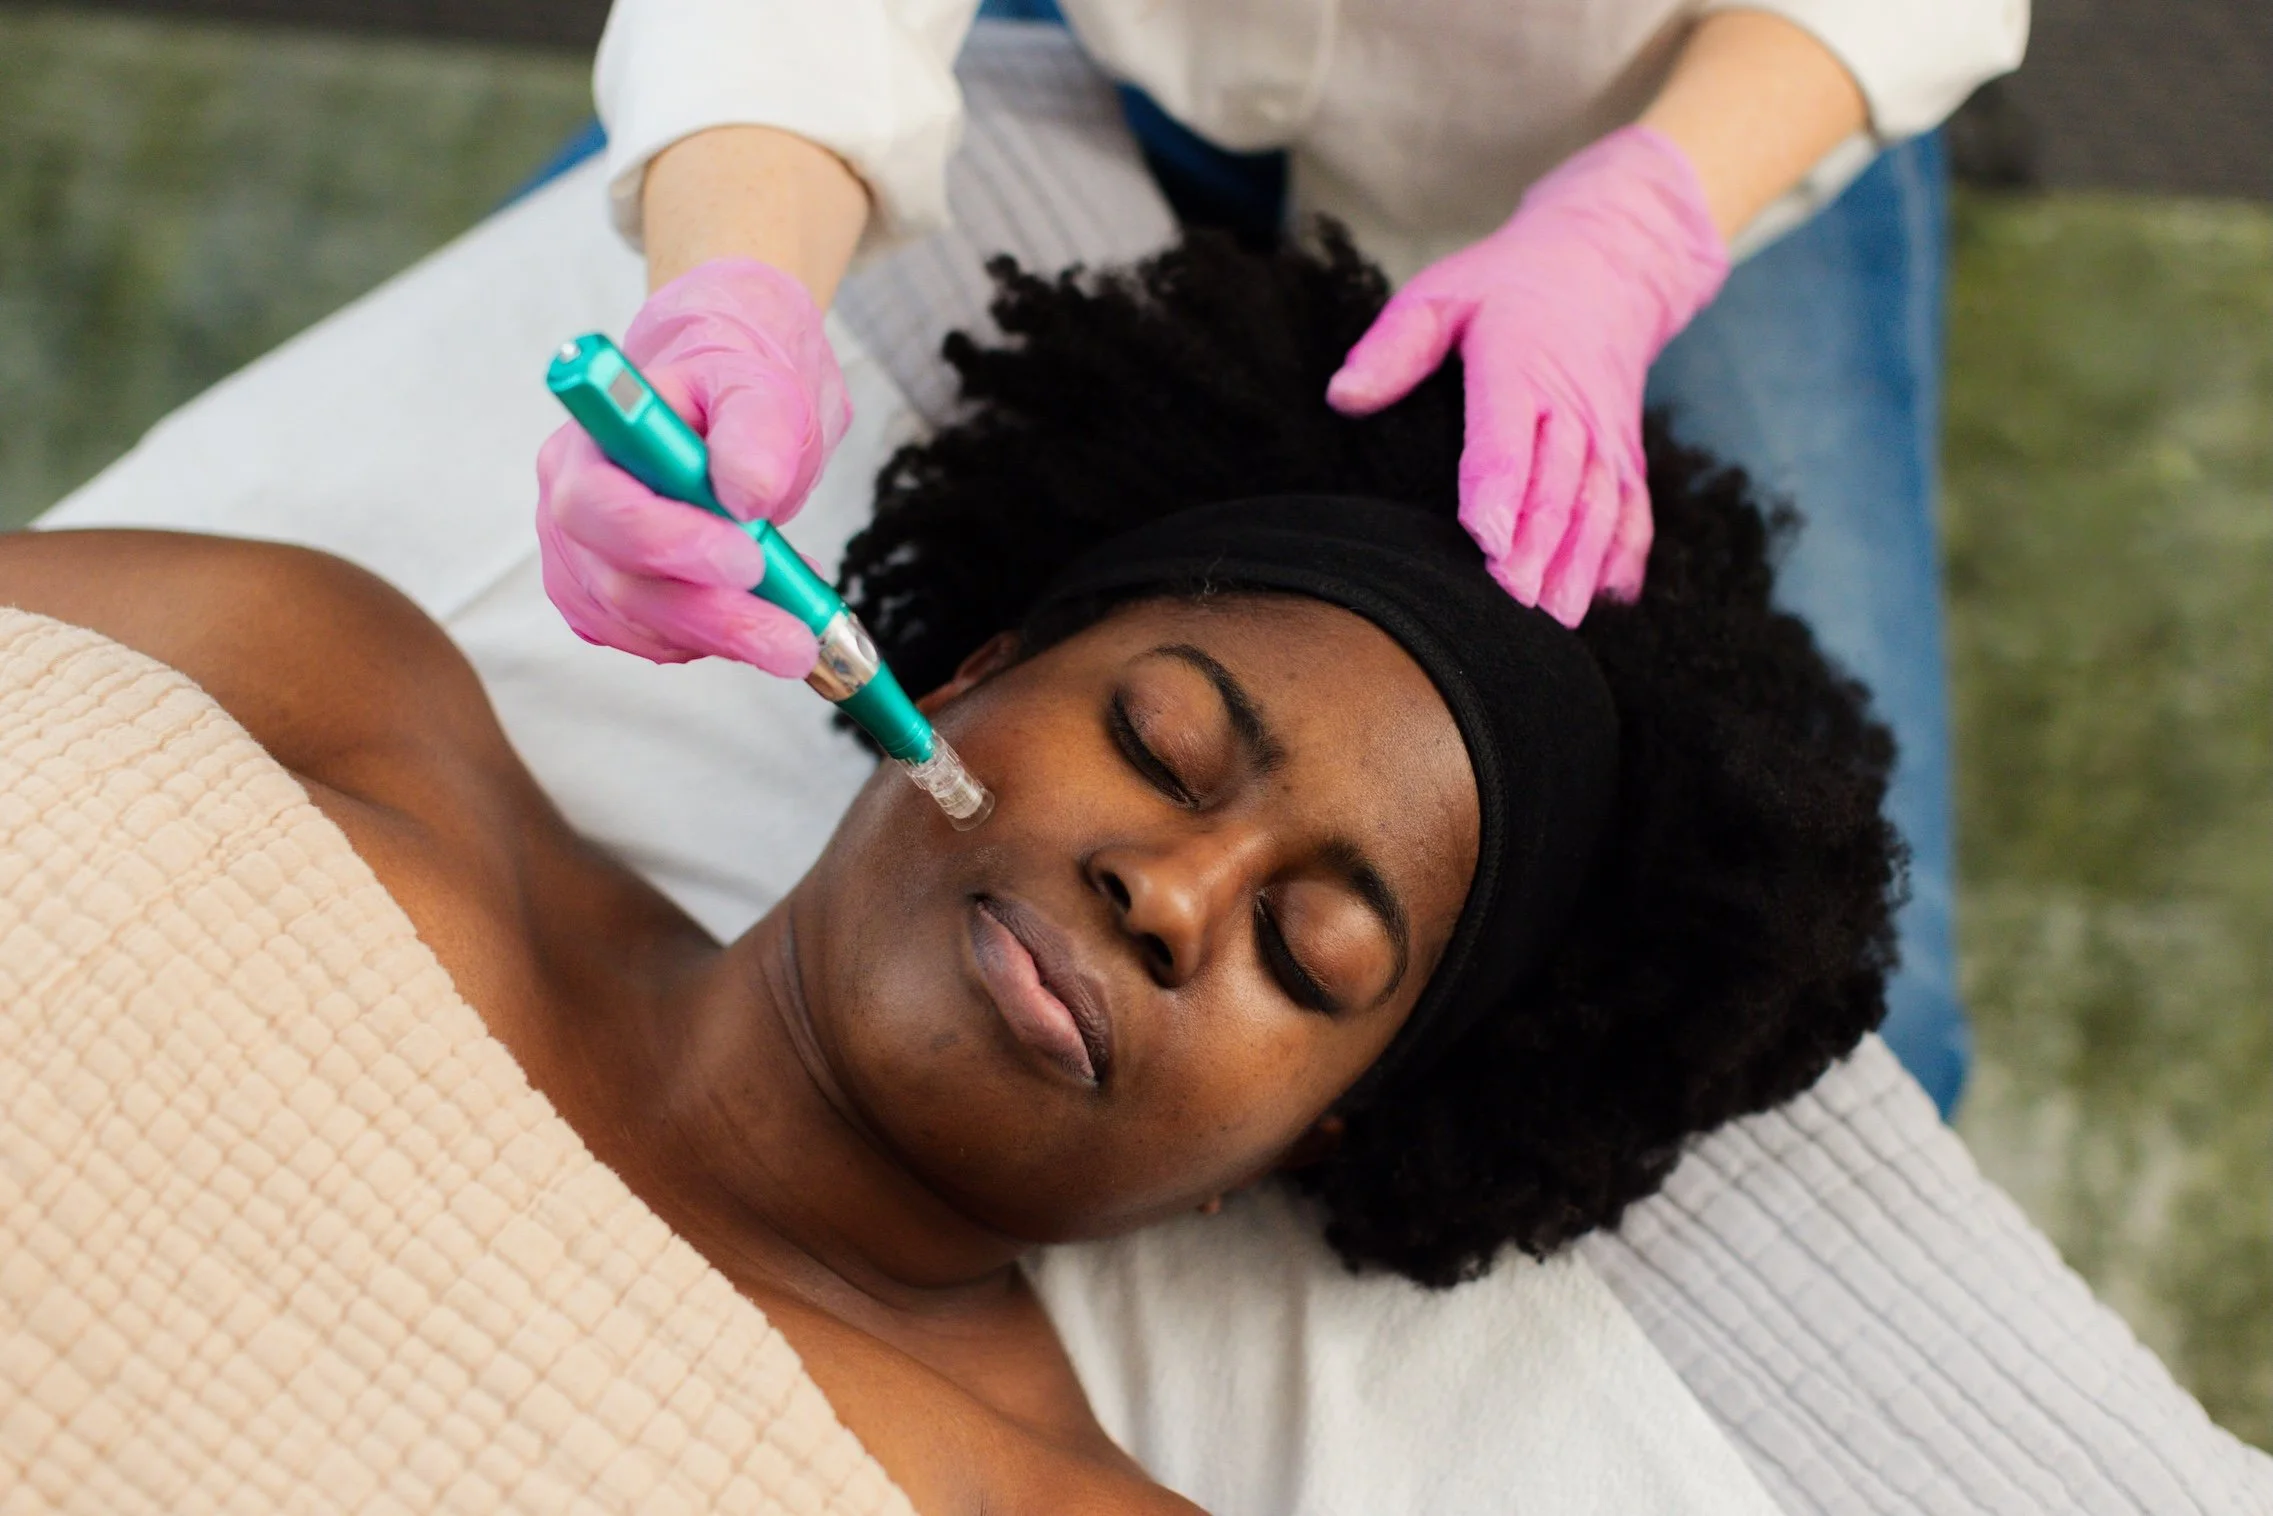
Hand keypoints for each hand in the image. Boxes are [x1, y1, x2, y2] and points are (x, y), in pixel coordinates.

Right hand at [535, 258, 852, 671]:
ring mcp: (579, 555)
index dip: (666, 540)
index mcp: (595, 437)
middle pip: (617, 579)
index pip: (599, 502)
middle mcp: (570, 500)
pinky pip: (646, 639)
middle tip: (794, 640)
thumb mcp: (762, 391)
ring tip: (793, 631)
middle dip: (712, 615)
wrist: (726, 410)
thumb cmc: (733, 394)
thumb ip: (755, 432)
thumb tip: (745, 491)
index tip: (748, 560)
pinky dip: (705, 642)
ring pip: (636, 621)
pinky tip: (753, 618)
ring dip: (721, 637)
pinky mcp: (601, 597)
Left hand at [1327, 126, 1726, 625]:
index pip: (1506, 435)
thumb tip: (1343, 395)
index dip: (1498, 490)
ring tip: (1559, 618)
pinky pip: (1634, 508)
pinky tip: (1609, 599)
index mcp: (1520, 362)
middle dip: (1539, 547)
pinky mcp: (1626, 453)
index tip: (1488, 541)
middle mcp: (1570, 404)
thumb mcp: (1442, 292)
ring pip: (1600, 504)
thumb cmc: (1506, 287)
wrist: (1607, 263)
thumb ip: (1394, 345)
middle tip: (1515, 603)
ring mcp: (1606, 434)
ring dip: (1582, 563)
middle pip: (1557, 484)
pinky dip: (1626, 555)